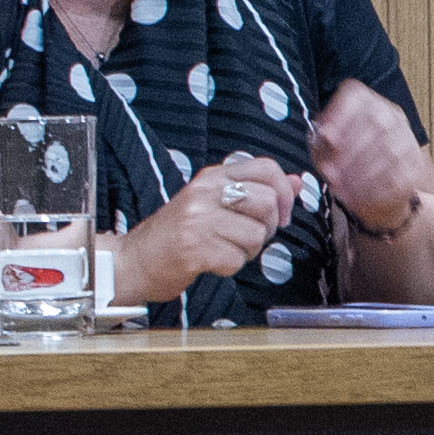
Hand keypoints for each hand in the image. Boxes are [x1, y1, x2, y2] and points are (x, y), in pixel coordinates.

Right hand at [117, 149, 309, 301]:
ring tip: (223, 248)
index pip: (267, 167)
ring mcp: (198, 219)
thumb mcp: (214, 202)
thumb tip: (297, 181)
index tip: (279, 214)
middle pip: (268, 202)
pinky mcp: (195, 248)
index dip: (284, 192)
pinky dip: (229, 266)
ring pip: (256, 234)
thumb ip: (255, 190)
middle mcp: (205, 192)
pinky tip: (211, 261)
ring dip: (247, 251)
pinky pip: (237, 259)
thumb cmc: (178, 233)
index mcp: (212, 176)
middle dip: (267, 227)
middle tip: (245, 237)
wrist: (135, 260)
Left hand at [306, 82, 433, 241]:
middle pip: (376, 122)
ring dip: (362, 173)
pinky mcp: (415, 165)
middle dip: (349, 152)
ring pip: (390, 150)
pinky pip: (400, 174)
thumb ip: (321, 142)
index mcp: (365, 102)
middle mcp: (391, 114)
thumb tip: (327, 139)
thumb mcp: (325, 149)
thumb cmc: (345, 162)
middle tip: (331, 174)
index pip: (356, 96)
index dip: (341, 114)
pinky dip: (375, 187)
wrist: (379, 188)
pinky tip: (359, 197)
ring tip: (341, 189)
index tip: (327, 138)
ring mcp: (406, 138)